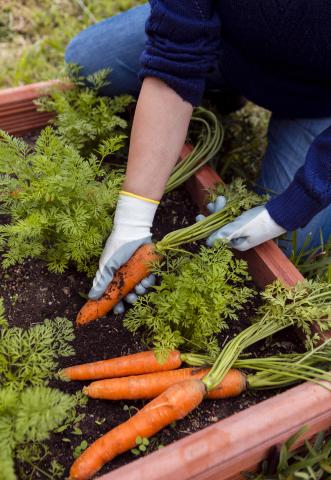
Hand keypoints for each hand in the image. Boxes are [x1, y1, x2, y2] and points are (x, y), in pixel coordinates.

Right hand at [88, 192, 158, 311]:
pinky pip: (149, 280)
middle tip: (130, 300)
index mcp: (112, 276)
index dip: (114, 304)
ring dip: (139, 292)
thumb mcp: (108, 265)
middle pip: (127, 294)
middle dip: (129, 300)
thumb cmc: (117, 248)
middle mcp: (124, 275)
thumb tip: (91, 297)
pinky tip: (146, 281)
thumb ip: (101, 282)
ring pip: (138, 289)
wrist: (132, 231)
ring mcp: (136, 272)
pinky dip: (148, 283)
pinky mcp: (147, 267)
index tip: (116, 311)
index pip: (112, 294)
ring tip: (139, 289)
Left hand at [206, 199, 285, 250]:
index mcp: (237, 244)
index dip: (207, 227)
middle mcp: (239, 239)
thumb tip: (208, 243)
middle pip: (220, 228)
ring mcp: (244, 230)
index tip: (199, 216)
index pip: (216, 237)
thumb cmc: (260, 222)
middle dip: (214, 216)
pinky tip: (225, 201)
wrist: (282, 213)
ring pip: (227, 220)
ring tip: (219, 199)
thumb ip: (223, 235)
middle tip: (210, 204)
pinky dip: (229, 209)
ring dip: (221, 210)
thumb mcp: (239, 228)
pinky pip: (234, 216)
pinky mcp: (248, 221)